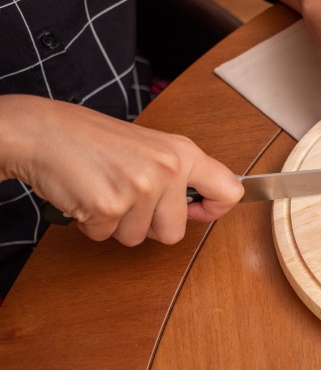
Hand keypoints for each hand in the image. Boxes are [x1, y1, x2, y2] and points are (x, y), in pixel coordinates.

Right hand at [0, 95, 243, 245]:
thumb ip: (179, 175)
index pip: (230, 191)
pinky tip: (86, 195)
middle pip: (175, 233)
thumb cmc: (93, 139)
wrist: (42, 131)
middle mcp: (167, 169)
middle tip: (127, 196)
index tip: (198, 212)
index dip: (215, 210)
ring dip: (117, 224)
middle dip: (148, 226)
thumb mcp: (151, 147)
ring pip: (137, 238)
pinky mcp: (109, 206)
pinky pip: (106, 236)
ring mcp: (139, 189)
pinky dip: (92, 224)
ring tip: (104, 190)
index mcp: (183, 152)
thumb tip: (205, 206)